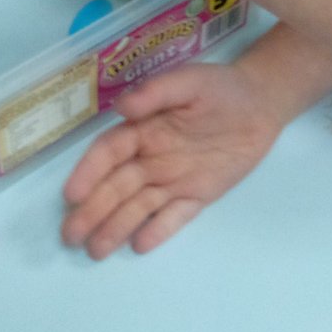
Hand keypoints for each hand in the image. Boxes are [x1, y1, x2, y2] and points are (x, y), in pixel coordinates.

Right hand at [61, 62, 283, 258]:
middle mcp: (151, 158)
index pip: (109, 152)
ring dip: (116, 228)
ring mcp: (173, 179)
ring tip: (94, 251)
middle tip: (69, 237)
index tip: (72, 195)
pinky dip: (159, 230)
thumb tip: (122, 106)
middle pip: (116, 187)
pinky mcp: (198, 195)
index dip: (88, 172)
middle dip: (92, 211)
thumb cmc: (221, 88)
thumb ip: (157, 92)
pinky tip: (140, 246)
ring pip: (139, 207)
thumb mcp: (190, 80)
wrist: (261, 103)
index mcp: (144, 129)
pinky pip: (175, 216)